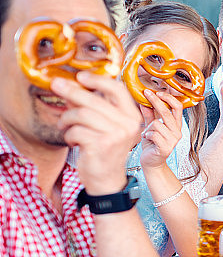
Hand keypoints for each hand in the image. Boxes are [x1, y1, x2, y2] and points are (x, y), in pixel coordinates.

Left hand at [52, 72, 141, 194]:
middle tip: (55, 84)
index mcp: (132, 117)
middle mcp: (128, 124)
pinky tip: (72, 140)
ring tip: (64, 125)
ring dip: (67, 119)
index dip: (98, 80)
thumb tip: (72, 87)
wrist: (107, 180)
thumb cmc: (104, 151)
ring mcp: (116, 135)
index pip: (117, 89)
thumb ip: (94, 107)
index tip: (80, 76)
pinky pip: (76, 130)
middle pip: (95, 100)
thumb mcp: (105, 126)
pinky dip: (68, 135)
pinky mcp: (102, 145)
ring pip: (82, 114)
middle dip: (71, 91)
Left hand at [139, 90, 183, 169]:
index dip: (169, 98)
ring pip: (157, 124)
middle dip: (155, 101)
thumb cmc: (152, 145)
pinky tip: (147, 139)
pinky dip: (147, 135)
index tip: (157, 92)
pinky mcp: (166, 148)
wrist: (151, 163)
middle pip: (167, 112)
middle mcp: (177, 131)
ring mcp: (173, 140)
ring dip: (148, 127)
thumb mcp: (150, 127)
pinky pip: (153, 134)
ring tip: (146, 134)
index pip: (178, 107)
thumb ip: (149, 115)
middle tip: (146, 93)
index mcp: (176, 125)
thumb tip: (144, 102)